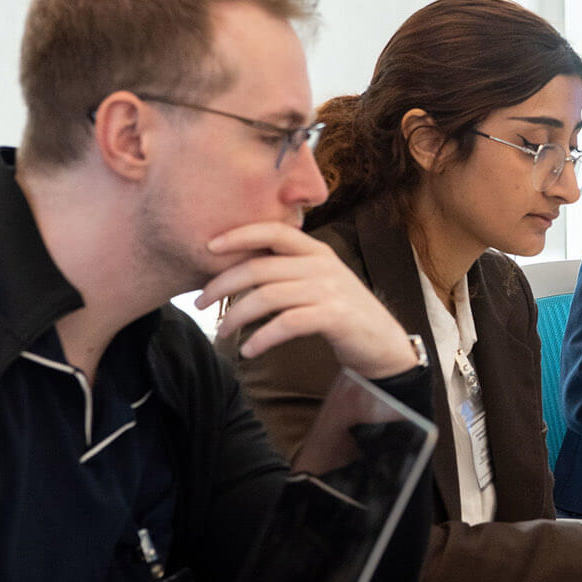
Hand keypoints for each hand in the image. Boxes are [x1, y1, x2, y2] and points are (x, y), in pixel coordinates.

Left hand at [196, 222, 416, 377]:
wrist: (382, 342)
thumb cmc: (342, 312)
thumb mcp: (319, 281)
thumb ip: (289, 270)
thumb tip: (240, 269)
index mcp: (316, 251)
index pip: (273, 230)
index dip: (239, 235)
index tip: (209, 246)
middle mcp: (322, 265)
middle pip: (260, 267)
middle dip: (222, 284)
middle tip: (198, 302)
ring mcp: (329, 290)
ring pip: (267, 297)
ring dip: (236, 316)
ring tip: (222, 332)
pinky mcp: (333, 317)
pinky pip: (286, 324)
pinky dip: (262, 339)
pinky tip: (250, 350)